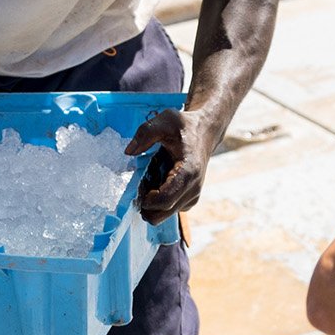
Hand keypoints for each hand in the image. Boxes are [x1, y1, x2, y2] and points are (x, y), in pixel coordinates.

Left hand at [125, 106, 216, 222]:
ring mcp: (193, 196)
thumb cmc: (185, 127)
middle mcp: (194, 188)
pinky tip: (157, 184)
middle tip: (139, 186)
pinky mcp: (190, 200)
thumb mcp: (165, 120)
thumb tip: (128, 151)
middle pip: (163, 212)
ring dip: (151, 204)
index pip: (166, 199)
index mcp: (189, 171)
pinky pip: (170, 210)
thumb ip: (145, 133)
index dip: (148, 201)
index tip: (139, 189)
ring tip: (149, 181)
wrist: (205, 132)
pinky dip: (159, 203)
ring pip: (165, 214)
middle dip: (146, 205)